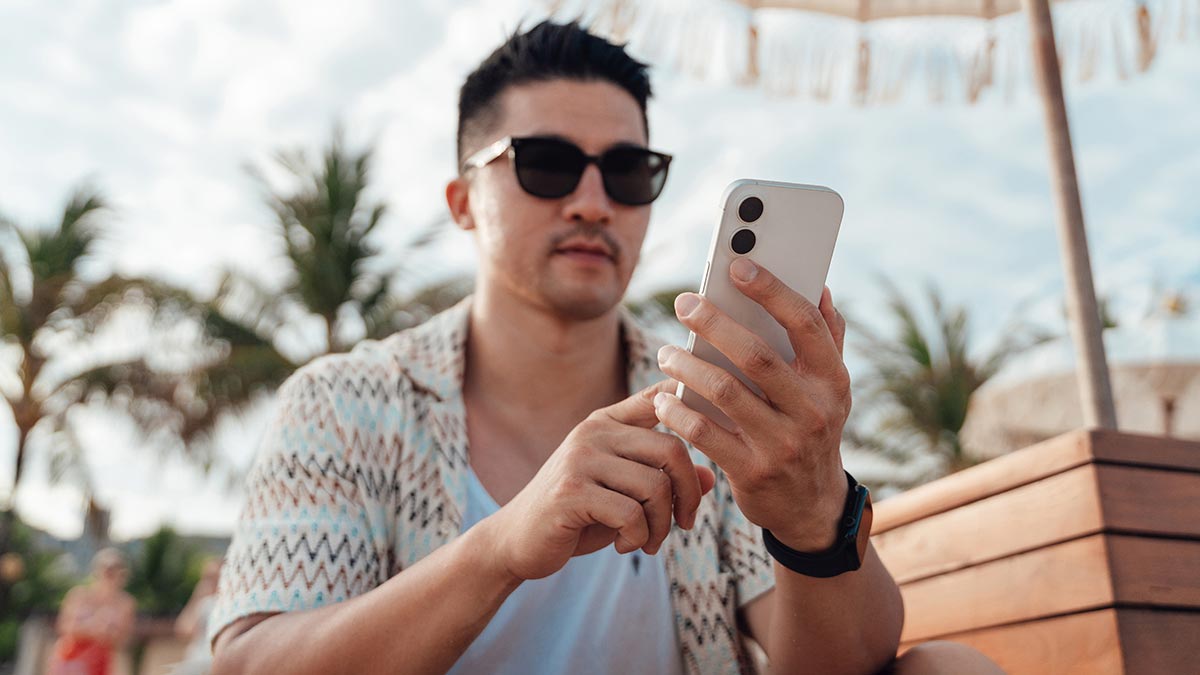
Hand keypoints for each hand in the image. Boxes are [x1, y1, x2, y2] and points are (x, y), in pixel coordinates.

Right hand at [487, 380, 716, 580]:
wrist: (517, 540)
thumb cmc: (578, 515)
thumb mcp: (624, 494)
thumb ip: (662, 480)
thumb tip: (709, 478)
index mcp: (606, 422)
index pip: (659, 397)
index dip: (691, 400)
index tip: (712, 418)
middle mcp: (594, 432)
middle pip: (672, 449)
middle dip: (688, 494)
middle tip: (684, 523)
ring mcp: (580, 459)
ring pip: (655, 486)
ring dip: (662, 525)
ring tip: (648, 541)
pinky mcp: (570, 492)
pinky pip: (631, 514)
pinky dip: (638, 537)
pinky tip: (625, 545)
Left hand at [653, 259, 851, 551]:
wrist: (811, 506)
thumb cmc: (812, 429)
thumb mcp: (830, 389)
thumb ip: (826, 339)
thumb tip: (819, 287)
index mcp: (833, 380)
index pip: (806, 324)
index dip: (772, 291)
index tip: (737, 266)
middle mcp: (814, 410)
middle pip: (756, 354)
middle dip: (714, 323)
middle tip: (683, 304)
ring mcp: (784, 444)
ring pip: (725, 392)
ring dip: (687, 367)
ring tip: (665, 354)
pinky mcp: (753, 472)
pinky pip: (705, 434)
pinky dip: (678, 413)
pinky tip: (663, 399)